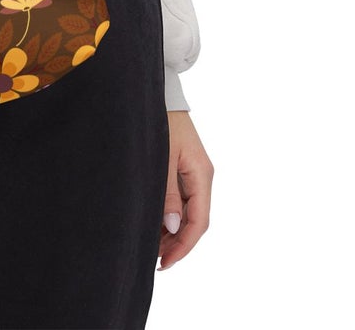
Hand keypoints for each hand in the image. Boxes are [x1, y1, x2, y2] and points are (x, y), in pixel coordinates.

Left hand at [158, 110, 212, 269]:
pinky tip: (154, 222)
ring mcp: (193, 171)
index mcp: (202, 174)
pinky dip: (169, 213)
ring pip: (187, 210)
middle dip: (177, 242)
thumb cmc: (160, 120)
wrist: (157, 91)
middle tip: (154, 259)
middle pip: (195, 219)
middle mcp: (202, 176)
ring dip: (172, 230)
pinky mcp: (183, 166)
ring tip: (151, 245)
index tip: (165, 263)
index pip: (199, 222)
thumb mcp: (162, 157)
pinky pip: (181, 198)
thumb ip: (167, 192)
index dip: (183, 245)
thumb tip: (172, 226)